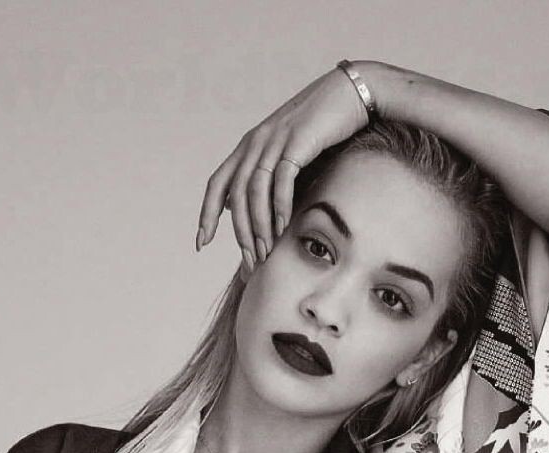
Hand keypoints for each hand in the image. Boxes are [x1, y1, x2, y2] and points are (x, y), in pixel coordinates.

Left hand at [195, 64, 374, 271]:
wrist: (348, 94)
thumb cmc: (321, 130)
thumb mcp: (286, 155)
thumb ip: (265, 179)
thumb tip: (242, 206)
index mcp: (248, 147)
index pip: (217, 184)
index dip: (206, 214)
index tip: (200, 243)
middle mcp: (256, 142)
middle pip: (235, 194)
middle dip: (239, 232)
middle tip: (249, 262)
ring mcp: (275, 140)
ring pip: (255, 190)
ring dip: (259, 225)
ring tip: (265, 252)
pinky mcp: (298, 140)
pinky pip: (281, 179)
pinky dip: (280, 206)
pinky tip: (283, 228)